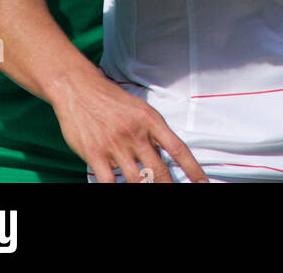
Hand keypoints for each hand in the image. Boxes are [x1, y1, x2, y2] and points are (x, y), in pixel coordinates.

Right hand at [52, 70, 205, 183]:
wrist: (79, 88)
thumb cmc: (110, 99)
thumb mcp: (138, 108)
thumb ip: (151, 132)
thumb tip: (165, 156)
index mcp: (150, 120)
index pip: (178, 149)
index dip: (193, 169)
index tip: (203, 183)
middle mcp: (136, 133)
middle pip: (159, 171)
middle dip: (169, 187)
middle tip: (175, 194)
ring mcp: (116, 145)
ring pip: (137, 181)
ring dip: (145, 190)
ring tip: (149, 192)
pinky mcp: (95, 155)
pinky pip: (109, 183)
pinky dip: (116, 191)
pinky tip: (119, 191)